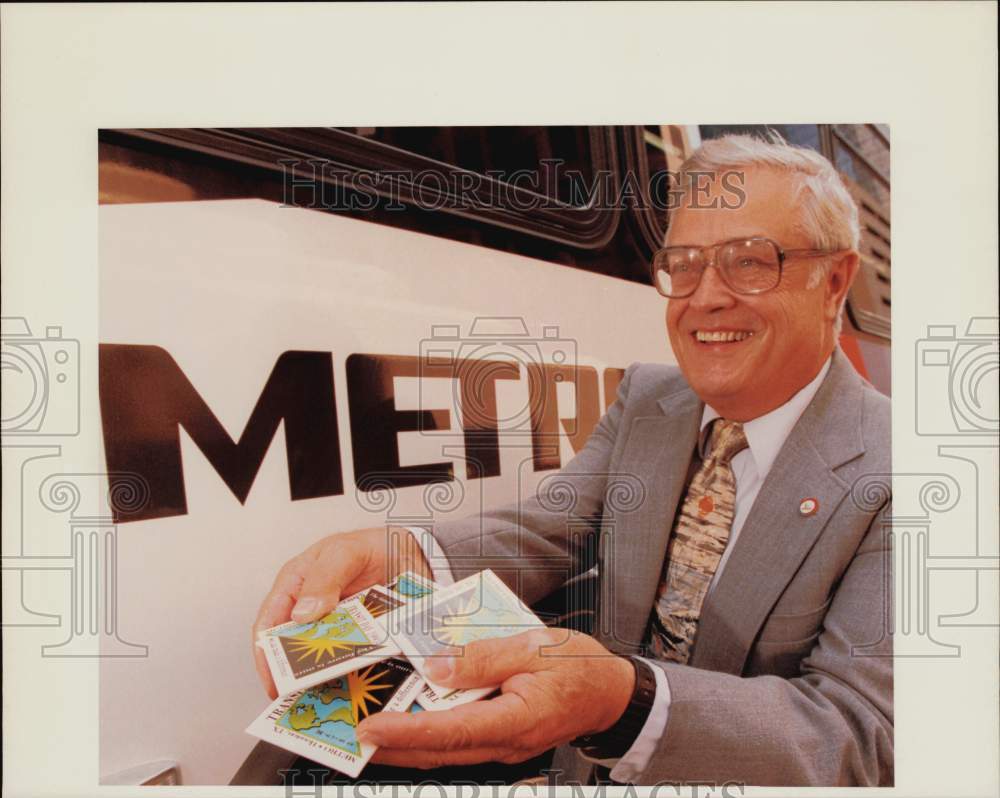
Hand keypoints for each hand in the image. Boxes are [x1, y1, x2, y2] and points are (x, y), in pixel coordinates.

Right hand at [252, 526, 431, 697]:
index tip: (273, 683)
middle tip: (304, 698)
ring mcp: (338, 628)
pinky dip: (355, 675)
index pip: (269, 625)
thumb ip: (324, 577)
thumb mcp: (345, 552)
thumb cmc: (372, 544)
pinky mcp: (363, 639)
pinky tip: (360, 687)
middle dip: (296, 675)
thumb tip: (301, 613)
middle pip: (295, 650)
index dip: (266, 655)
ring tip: (332, 700)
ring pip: (324, 661)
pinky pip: (354, 662)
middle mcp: (312, 611)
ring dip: (327, 679)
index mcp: (296, 587)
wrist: (415, 551)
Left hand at [357, 628, 634, 768]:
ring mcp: (505, 745)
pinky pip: (461, 740)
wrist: (611, 691)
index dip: (407, 732)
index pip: (450, 731)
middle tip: (355, 732)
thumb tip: (434, 665)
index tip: (371, 728)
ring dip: (410, 742)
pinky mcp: (503, 738)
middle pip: (440, 751)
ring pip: (448, 750)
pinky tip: (416, 714)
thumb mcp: (532, 646)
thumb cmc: (578, 665)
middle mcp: (506, 742)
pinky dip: (433, 732)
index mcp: (515, 720)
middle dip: (395, 746)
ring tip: (374, 725)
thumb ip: (482, 657)